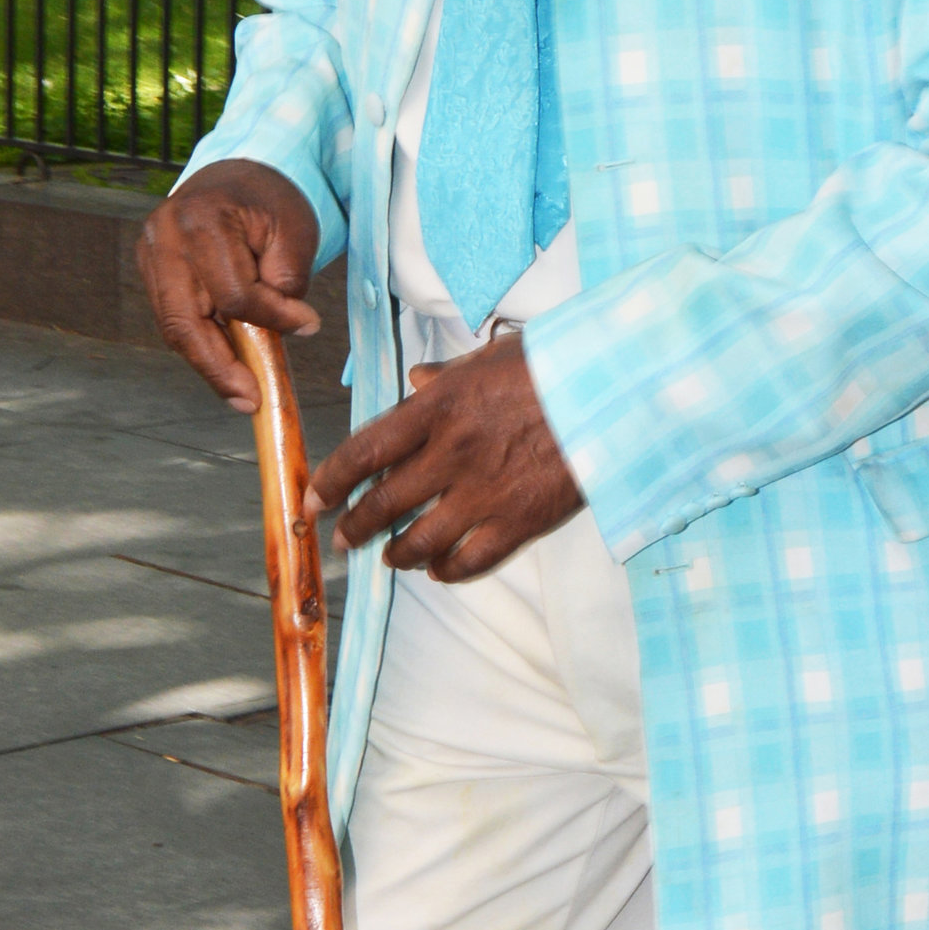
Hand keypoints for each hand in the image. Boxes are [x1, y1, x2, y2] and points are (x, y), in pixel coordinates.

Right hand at [138, 159, 320, 409]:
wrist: (237, 173)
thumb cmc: (270, 201)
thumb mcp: (293, 233)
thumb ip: (285, 284)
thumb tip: (281, 333)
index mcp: (202, 219)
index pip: (234, 293)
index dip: (272, 318)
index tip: (307, 325)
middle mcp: (165, 237)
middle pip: (185, 322)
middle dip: (220, 369)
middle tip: (251, 401)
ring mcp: (150, 254)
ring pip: (174, 328)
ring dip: (209, 364)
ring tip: (242, 392)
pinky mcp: (150, 269)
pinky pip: (172, 320)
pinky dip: (201, 345)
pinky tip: (227, 364)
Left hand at [307, 332, 582, 581]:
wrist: (614, 391)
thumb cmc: (553, 366)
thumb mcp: (489, 359)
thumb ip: (445, 377)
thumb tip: (415, 380)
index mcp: (437, 408)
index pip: (365, 451)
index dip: (331, 482)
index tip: (314, 500)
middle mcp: (451, 454)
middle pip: (384, 503)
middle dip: (356, 527)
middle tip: (344, 539)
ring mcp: (484, 493)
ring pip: (420, 541)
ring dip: (398, 554)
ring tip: (392, 557)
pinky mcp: (519, 521)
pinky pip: (470, 560)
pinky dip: (447, 571)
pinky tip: (439, 571)